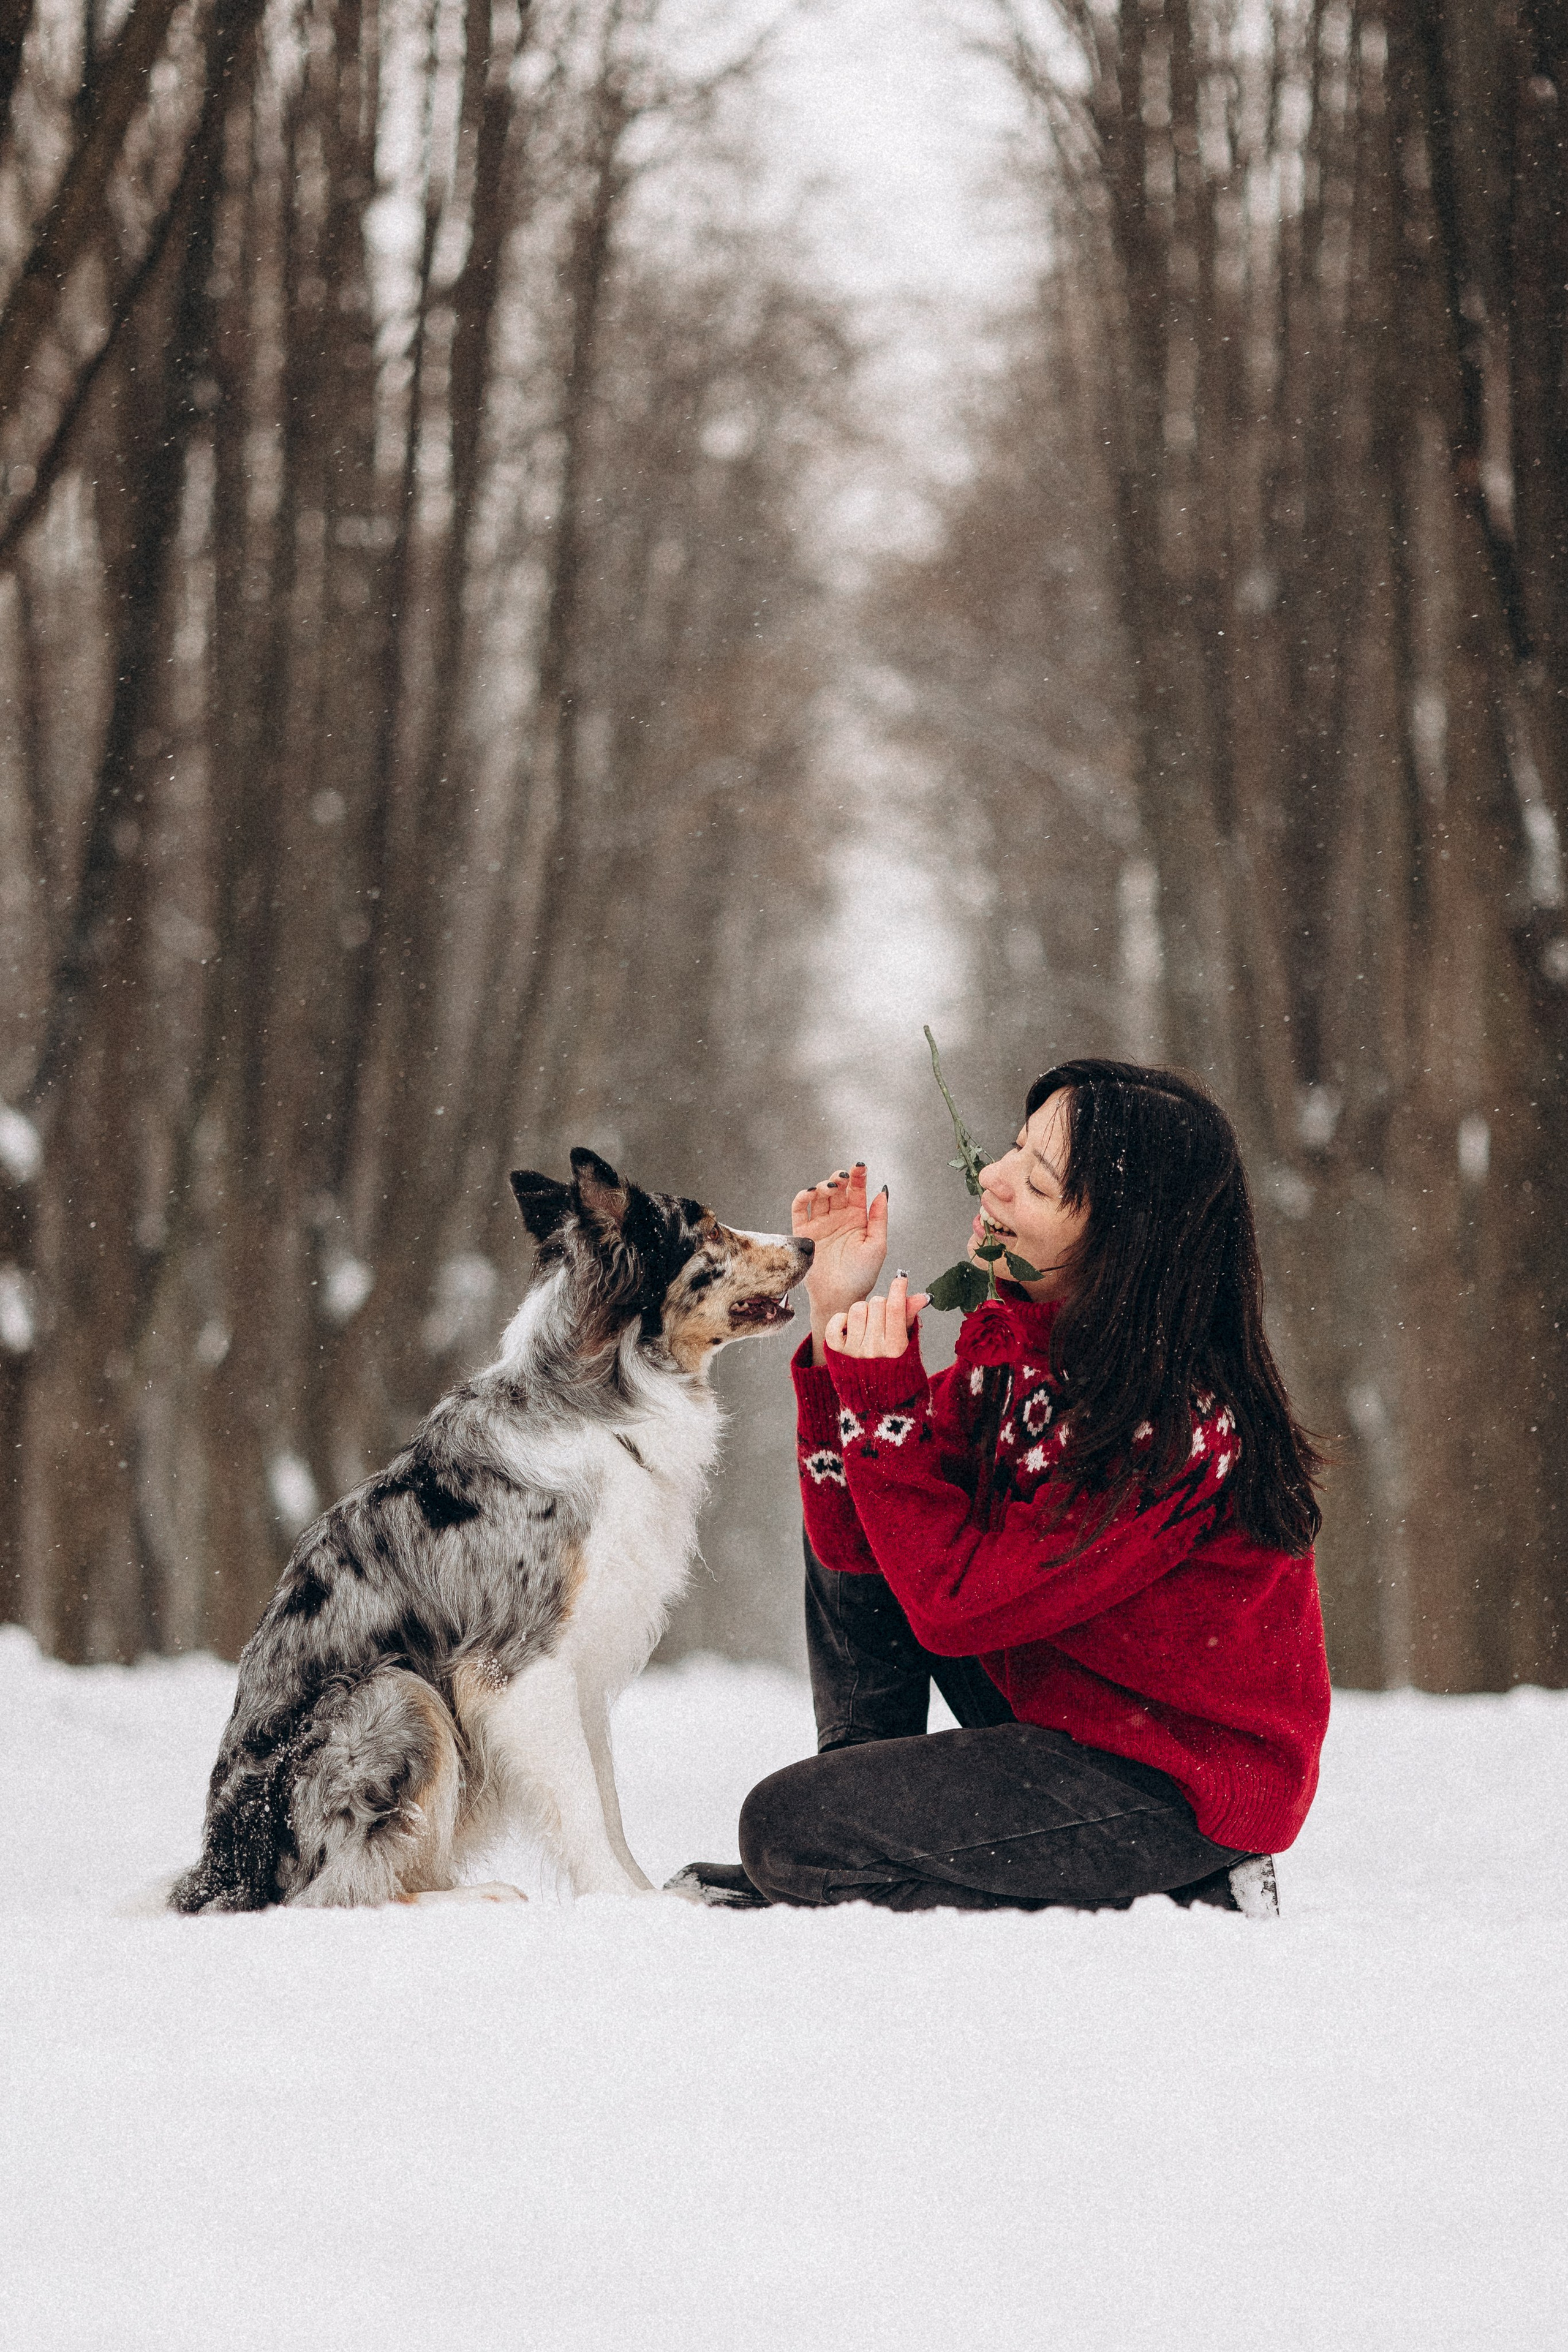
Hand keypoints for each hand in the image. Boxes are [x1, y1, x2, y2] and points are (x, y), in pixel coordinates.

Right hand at [793, 1164, 887, 1362]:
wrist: (840, 1297)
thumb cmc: (861, 1276)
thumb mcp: (877, 1246)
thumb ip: (879, 1219)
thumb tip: (882, 1192)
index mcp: (857, 1220)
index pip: (857, 1192)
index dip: (858, 1177)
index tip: (860, 1166)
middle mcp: (838, 1219)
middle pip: (836, 1190)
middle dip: (839, 1180)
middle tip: (842, 1178)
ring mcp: (820, 1225)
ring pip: (819, 1196)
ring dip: (823, 1187)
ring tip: (829, 1188)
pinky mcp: (804, 1233)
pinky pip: (799, 1210)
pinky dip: (803, 1198)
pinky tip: (810, 1194)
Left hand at [824, 1273, 928, 1360]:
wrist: (865, 1372)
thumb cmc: (886, 1345)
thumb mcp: (902, 1330)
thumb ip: (910, 1312)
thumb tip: (922, 1297)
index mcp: (896, 1348)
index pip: (895, 1309)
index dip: (898, 1289)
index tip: (900, 1279)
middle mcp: (876, 1351)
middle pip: (877, 1304)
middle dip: (879, 1304)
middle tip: (879, 1315)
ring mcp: (855, 1350)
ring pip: (857, 1309)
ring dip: (861, 1309)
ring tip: (865, 1321)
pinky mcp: (837, 1348)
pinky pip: (836, 1321)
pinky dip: (840, 1319)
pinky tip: (848, 1326)